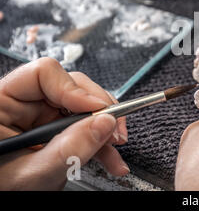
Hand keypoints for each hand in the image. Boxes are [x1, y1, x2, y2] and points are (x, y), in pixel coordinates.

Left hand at [0, 57, 128, 189]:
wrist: (4, 197)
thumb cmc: (0, 187)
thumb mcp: (31, 173)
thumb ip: (67, 149)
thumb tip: (104, 123)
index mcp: (3, 102)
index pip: (44, 74)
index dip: (75, 89)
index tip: (97, 110)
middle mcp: (24, 104)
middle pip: (72, 88)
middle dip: (99, 111)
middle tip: (113, 131)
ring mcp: (42, 117)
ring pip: (85, 108)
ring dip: (105, 129)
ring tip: (115, 150)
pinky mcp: (56, 131)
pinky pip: (86, 126)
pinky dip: (100, 141)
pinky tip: (110, 157)